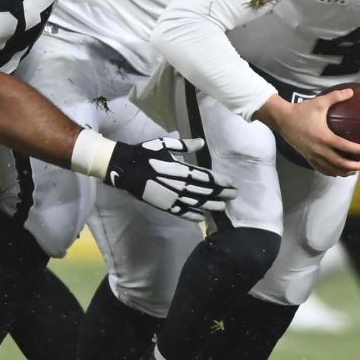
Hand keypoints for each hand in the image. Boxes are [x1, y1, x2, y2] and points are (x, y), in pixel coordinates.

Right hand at [104, 137, 237, 221]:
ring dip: (211, 205)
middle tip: (234, 195)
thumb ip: (185, 145)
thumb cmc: (146, 153)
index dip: (220, 181)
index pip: (207, 177)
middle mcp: (179, 185)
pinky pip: (181, 212)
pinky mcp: (163, 205)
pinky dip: (192, 215)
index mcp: (181, 169)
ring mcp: (172, 197)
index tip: (231, 184)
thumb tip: (202, 142)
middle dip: (221, 193)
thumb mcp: (166, 144)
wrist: (125, 168)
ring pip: (196, 203)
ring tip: (223, 206)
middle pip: (205, 191)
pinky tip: (201, 217)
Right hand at [259, 90, 359, 176]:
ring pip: (331, 169)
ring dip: (344, 172)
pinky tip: (336, 171)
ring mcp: (313, 156)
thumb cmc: (302, 110)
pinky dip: (331, 172)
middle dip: (354, 166)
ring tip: (354, 171)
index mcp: (325, 138)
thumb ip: (336, 97)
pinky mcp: (307, 157)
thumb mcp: (320, 102)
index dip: (358, 150)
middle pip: (340, 163)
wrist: (282, 119)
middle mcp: (320, 150)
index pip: (346, 147)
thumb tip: (351, 91)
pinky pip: (321, 169)